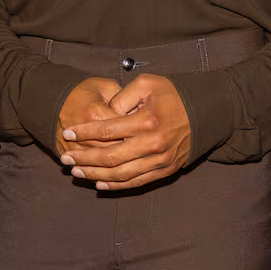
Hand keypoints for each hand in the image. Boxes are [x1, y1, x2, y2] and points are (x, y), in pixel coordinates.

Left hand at [59, 73, 190, 190]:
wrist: (204, 113)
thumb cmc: (173, 95)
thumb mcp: (148, 84)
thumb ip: (122, 97)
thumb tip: (104, 115)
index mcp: (146, 121)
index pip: (107, 130)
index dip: (84, 133)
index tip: (68, 133)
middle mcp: (152, 144)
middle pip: (110, 157)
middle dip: (84, 159)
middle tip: (66, 158)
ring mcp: (159, 160)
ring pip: (120, 174)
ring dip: (95, 174)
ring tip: (76, 172)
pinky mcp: (164, 170)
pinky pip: (136, 182)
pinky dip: (116, 185)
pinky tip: (99, 183)